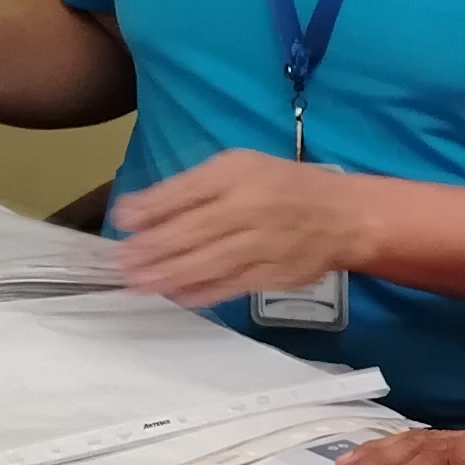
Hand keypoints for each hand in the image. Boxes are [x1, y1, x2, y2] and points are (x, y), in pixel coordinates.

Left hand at [114, 151, 363, 305]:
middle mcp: (251, 208)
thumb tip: (134, 212)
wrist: (344, 216)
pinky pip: (232, 285)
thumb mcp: (236, 169)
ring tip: (138, 283)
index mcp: (238, 175)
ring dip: (169, 275)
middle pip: (193, 231)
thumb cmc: (281, 187)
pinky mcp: (275, 275)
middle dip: (151, 250)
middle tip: (119, 265)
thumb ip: (187, 189)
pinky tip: (177, 295)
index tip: (120, 223)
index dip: (150, 209)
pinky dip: (203, 292)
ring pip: (209, 262)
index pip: (186, 192)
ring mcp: (264, 245)